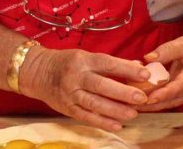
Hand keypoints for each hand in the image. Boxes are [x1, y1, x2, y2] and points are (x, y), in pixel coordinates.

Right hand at [19, 47, 149, 131]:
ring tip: (133, 114)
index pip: (107, 63)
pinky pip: (86, 117)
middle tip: (142, 98)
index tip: (145, 74)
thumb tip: (137, 65)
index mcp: (82, 60)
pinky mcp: (67, 108)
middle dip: (123, 93)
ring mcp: (70, 94)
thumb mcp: (85, 56)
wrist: (37, 72)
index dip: (126, 69)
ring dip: (115, 110)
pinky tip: (118, 125)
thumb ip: (110, 63)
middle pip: (101, 86)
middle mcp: (76, 77)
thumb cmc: (66, 62)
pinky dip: (102, 122)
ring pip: (95, 104)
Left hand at [136, 31, 182, 111]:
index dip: (164, 94)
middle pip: (173, 100)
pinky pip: (169, 97)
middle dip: (153, 104)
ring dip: (153, 104)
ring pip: (170, 102)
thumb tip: (148, 58)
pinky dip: (156, 98)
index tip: (149, 98)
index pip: (179, 87)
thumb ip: (167, 51)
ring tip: (134, 104)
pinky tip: (141, 97)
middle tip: (135, 104)